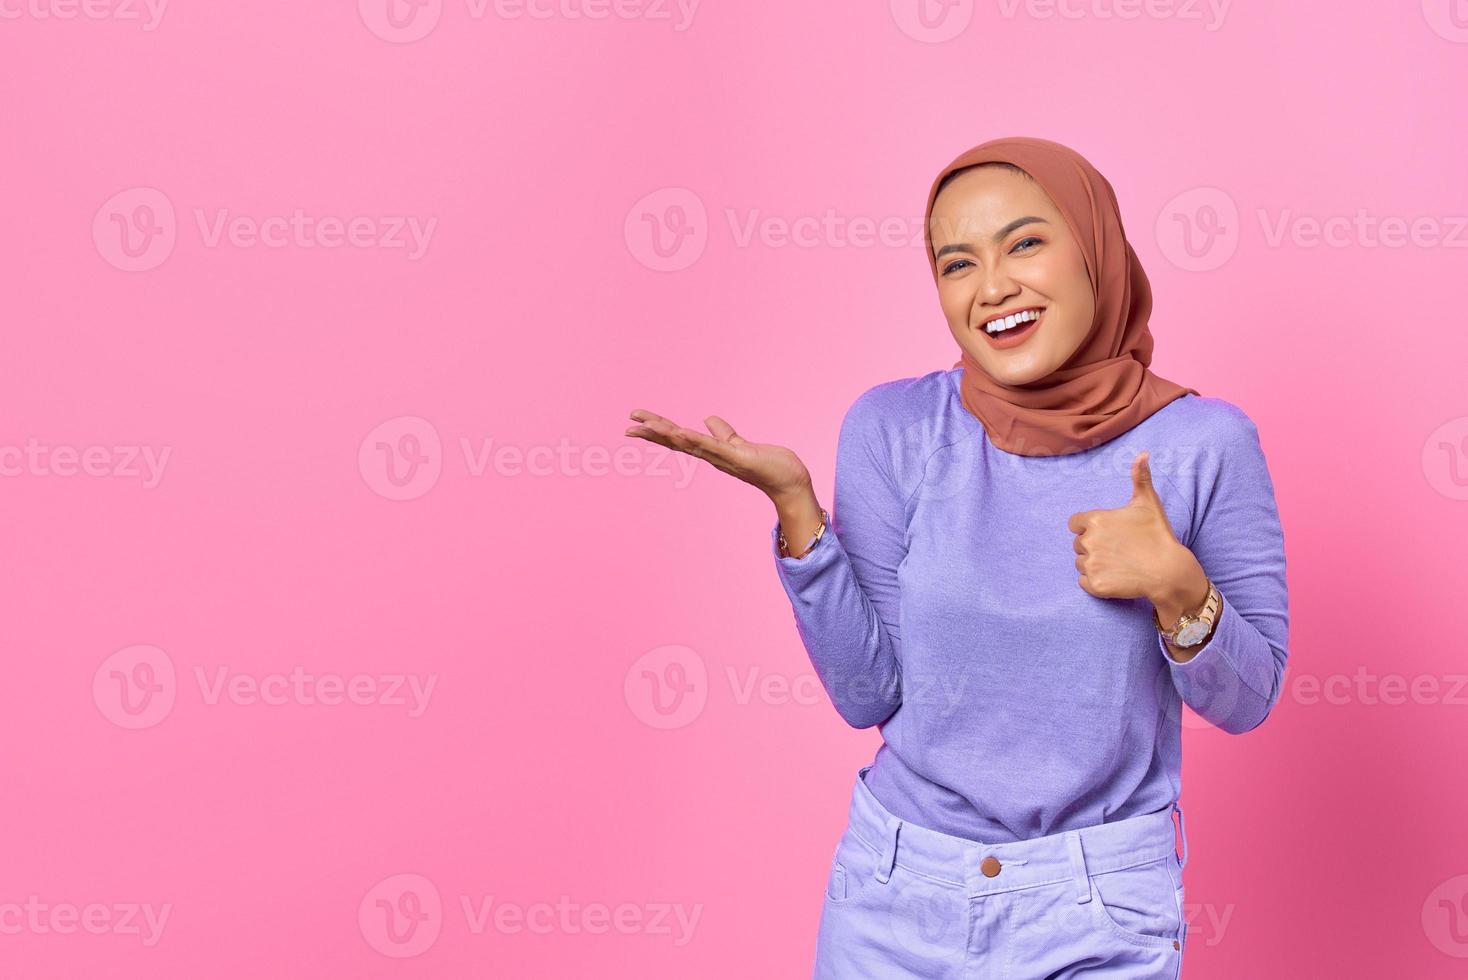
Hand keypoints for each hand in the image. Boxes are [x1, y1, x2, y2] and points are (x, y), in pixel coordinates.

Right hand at [624, 409, 811, 501]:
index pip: (679, 437)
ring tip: (648, 425)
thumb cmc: (768, 465)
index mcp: (711, 451)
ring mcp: (724, 458)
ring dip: (668, 435)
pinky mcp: (739, 458)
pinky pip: (714, 447)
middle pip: (676, 441)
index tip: (636, 421)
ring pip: (689, 444)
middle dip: (653, 432)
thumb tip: (707, 419)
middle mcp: (712, 456)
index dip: (657, 429)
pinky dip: (696, 440)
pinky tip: (680, 432)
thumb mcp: (741, 444)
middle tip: (628, 424)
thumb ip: (723, 433)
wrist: (789, 482)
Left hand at [1067, 450, 1200, 606]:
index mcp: (1095, 520)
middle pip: (1078, 543)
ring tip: (1119, 563)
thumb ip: (1140, 477)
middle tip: (1119, 549)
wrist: (1169, 572)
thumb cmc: (1158, 535)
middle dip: (1094, 545)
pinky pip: (1083, 582)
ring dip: (1094, 563)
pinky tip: (1115, 576)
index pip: (1075, 523)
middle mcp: (1088, 541)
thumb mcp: (1149, 503)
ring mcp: (1090, 564)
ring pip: (1081, 562)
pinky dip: (1095, 581)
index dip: (1089, 527)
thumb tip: (1143, 454)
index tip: (1108, 533)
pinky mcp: (1095, 585)